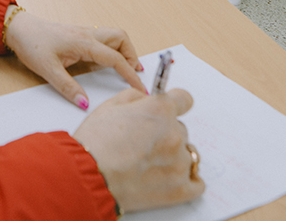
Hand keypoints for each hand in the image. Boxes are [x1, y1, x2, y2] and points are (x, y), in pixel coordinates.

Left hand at [3, 8, 146, 106]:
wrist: (19, 29)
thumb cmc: (32, 45)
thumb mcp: (48, 70)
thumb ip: (68, 87)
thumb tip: (85, 104)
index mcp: (84, 43)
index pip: (116, 58)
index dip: (130, 74)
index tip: (140, 88)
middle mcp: (88, 34)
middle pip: (121, 38)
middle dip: (132, 55)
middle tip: (134, 74)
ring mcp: (84, 32)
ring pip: (113, 36)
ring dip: (123, 50)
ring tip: (125, 68)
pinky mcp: (78, 34)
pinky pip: (103, 38)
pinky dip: (112, 48)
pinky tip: (106, 61)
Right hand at [74, 88, 204, 212]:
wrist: (88, 176)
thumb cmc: (95, 142)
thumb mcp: (110, 106)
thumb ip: (135, 97)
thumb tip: (147, 99)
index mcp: (160, 110)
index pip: (184, 100)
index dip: (175, 104)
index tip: (170, 110)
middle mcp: (175, 134)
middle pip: (181, 130)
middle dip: (165, 134)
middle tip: (143, 143)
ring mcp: (180, 163)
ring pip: (187, 155)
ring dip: (173, 156)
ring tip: (149, 163)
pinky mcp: (180, 189)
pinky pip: (196, 182)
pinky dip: (186, 179)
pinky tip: (169, 176)